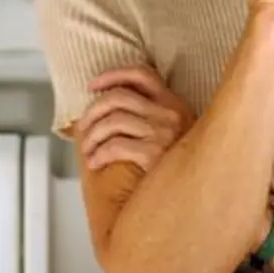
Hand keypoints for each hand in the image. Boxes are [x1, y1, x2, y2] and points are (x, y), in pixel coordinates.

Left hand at [77, 66, 195, 171]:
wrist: (190, 198)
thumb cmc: (178, 169)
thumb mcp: (173, 133)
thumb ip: (152, 116)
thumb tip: (109, 107)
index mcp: (174, 104)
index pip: (142, 74)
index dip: (113, 75)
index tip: (92, 85)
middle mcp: (170, 113)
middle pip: (119, 96)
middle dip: (93, 110)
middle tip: (82, 127)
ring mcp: (164, 133)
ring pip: (113, 120)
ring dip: (92, 135)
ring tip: (87, 150)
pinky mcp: (154, 154)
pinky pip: (115, 146)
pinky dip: (98, 154)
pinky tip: (94, 163)